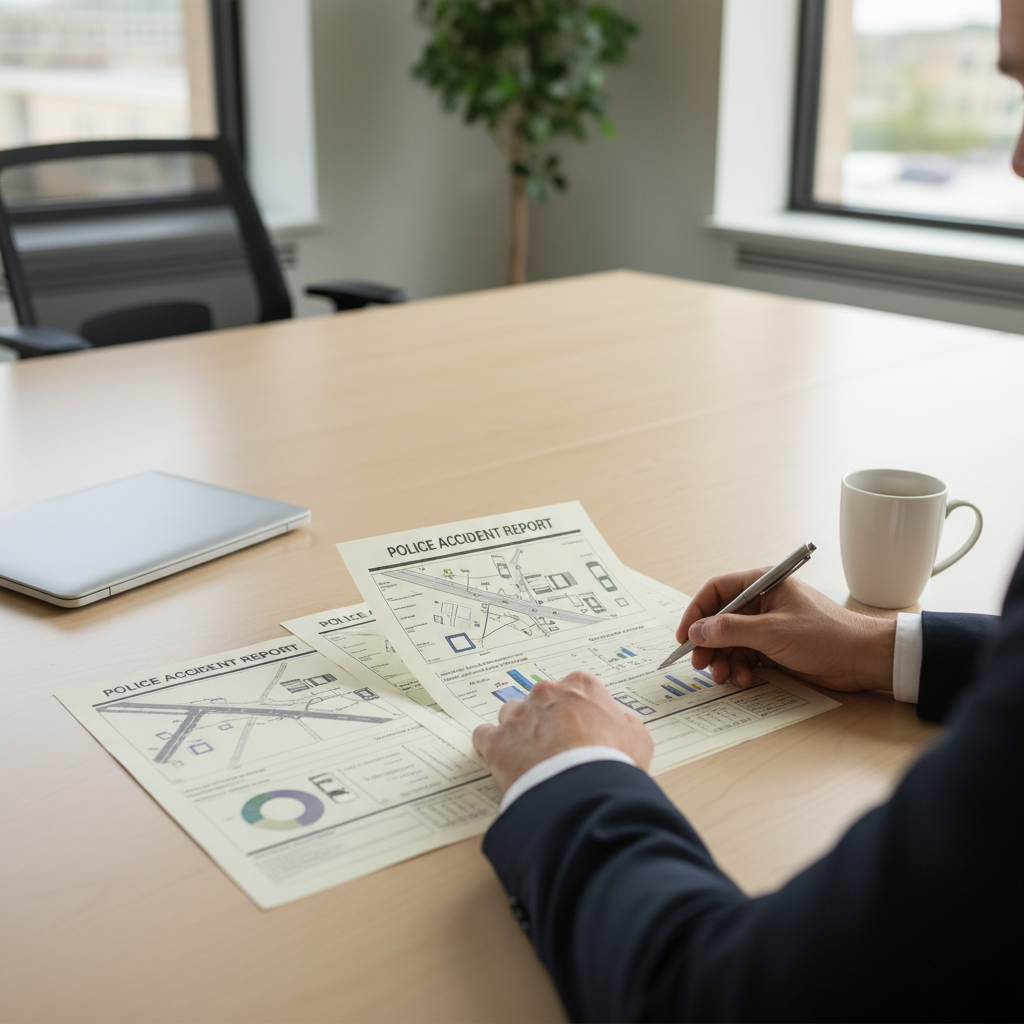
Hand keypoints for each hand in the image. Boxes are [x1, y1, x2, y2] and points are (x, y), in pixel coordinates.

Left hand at [472, 671, 653, 793]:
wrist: (584, 793)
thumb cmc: (613, 764)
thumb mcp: (638, 740)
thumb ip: (626, 724)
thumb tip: (622, 722)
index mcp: (581, 686)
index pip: (576, 691)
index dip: (579, 714)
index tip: (582, 732)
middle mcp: (546, 693)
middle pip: (542, 701)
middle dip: (548, 721)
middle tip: (559, 749)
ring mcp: (518, 716)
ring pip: (511, 715)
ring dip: (519, 731)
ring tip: (532, 758)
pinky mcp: (497, 741)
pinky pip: (486, 736)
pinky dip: (492, 746)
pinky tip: (504, 761)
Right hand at [676, 571, 895, 692]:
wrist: (863, 660)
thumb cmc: (825, 635)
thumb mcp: (772, 632)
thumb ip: (730, 630)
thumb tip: (696, 631)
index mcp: (762, 585)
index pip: (717, 591)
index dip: (697, 612)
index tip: (685, 636)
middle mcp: (762, 603)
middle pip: (720, 620)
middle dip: (709, 644)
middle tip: (701, 664)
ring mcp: (768, 626)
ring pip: (731, 642)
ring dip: (724, 661)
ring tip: (725, 677)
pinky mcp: (774, 648)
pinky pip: (745, 656)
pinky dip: (740, 669)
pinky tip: (744, 680)